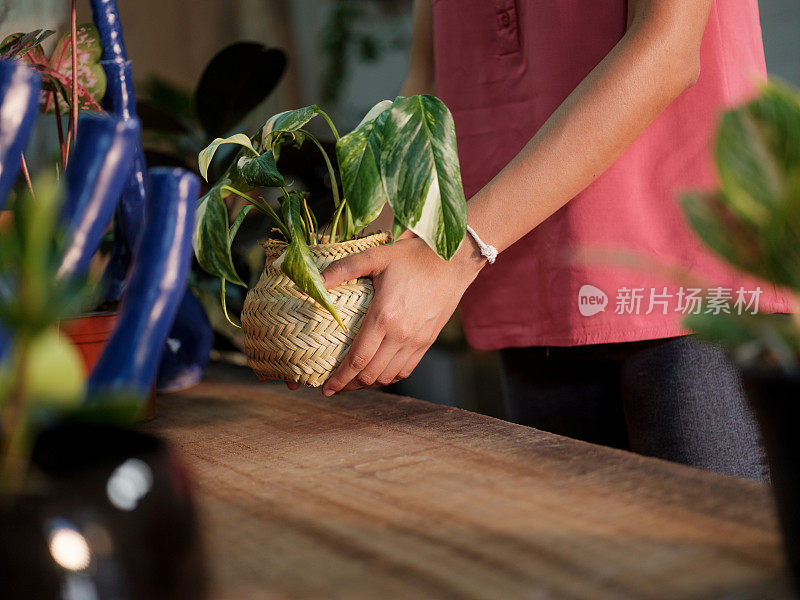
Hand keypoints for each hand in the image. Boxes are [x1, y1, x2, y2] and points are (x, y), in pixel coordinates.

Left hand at [318, 234, 484, 395]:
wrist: (452, 261)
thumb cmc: (412, 257)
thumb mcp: (375, 255)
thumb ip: (344, 268)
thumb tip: (317, 283)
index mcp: (384, 316)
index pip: (357, 360)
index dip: (339, 378)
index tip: (325, 388)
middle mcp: (401, 335)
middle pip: (370, 375)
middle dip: (348, 386)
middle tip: (333, 387)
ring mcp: (416, 341)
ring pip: (387, 377)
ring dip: (367, 385)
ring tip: (351, 383)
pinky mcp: (427, 342)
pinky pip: (405, 370)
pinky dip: (388, 378)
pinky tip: (377, 375)